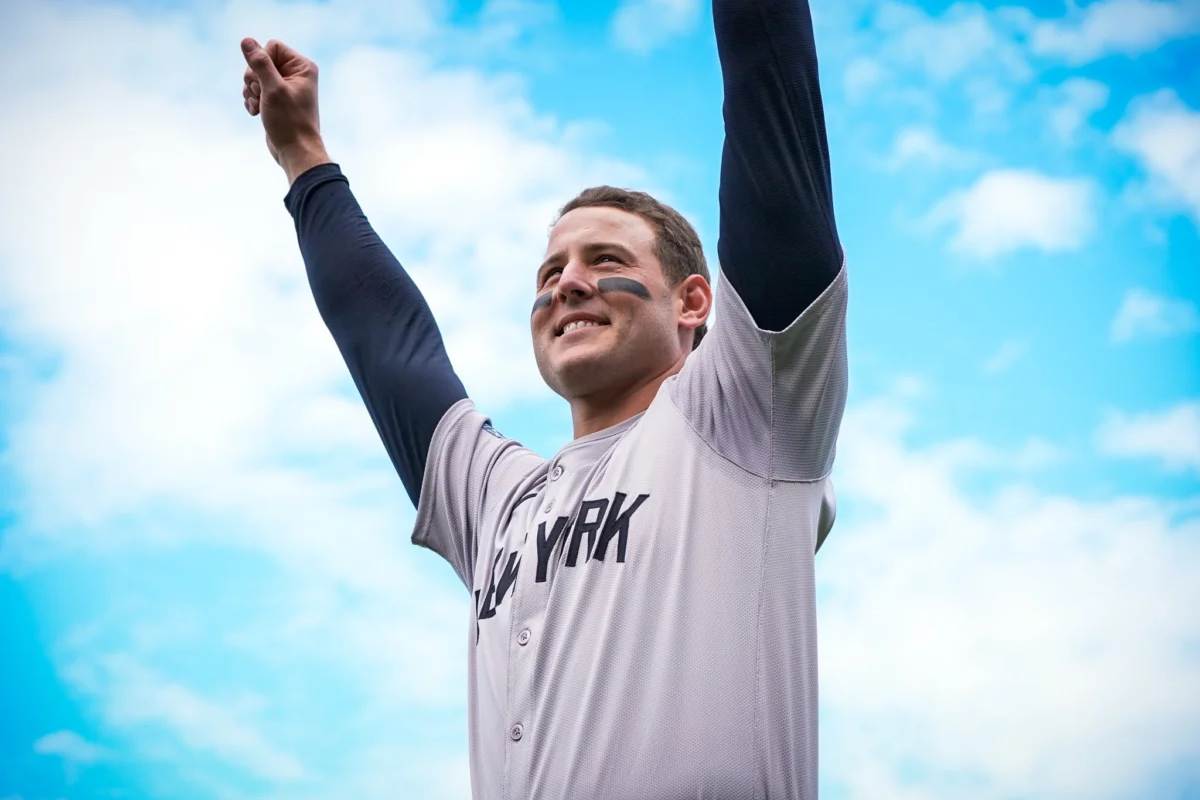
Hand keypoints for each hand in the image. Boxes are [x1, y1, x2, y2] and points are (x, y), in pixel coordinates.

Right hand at [240, 37, 329, 182]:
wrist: (295, 151)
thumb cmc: (289, 122)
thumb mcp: (272, 89)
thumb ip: (260, 63)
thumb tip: (246, 41)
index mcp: (302, 67)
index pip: (272, 46)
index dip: (262, 61)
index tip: (263, 81)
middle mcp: (296, 74)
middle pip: (261, 61)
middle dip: (254, 79)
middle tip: (260, 95)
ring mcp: (285, 87)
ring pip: (255, 76)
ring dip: (251, 91)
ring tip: (258, 105)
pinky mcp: (276, 100)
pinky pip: (255, 90)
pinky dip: (252, 100)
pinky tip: (256, 112)